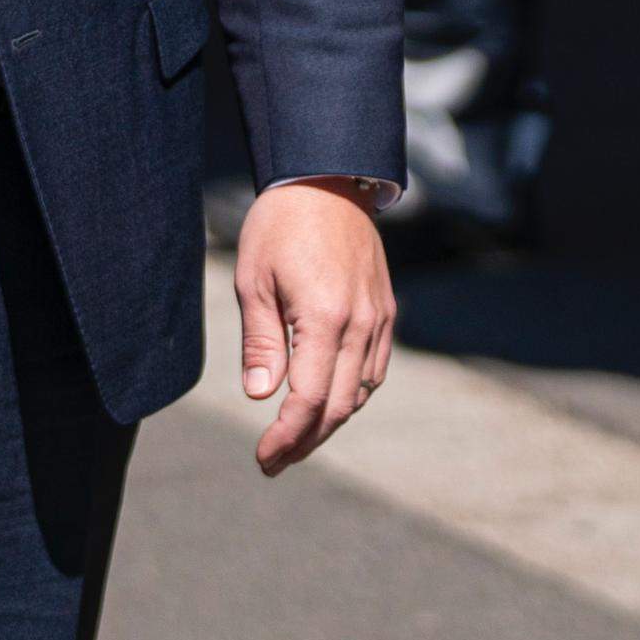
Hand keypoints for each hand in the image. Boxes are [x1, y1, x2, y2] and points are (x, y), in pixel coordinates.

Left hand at [232, 182, 397, 476]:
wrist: (327, 178)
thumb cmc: (280, 225)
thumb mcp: (254, 280)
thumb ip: (261, 342)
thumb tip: (261, 396)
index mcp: (324, 318)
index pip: (308, 401)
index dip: (285, 437)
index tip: (263, 458)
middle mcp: (360, 324)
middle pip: (338, 407)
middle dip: (305, 441)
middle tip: (274, 461)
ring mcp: (378, 318)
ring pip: (360, 393)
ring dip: (329, 422)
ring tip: (295, 438)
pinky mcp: (385, 310)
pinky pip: (373, 369)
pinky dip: (350, 394)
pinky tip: (326, 400)